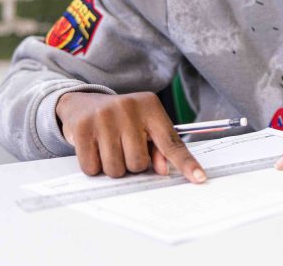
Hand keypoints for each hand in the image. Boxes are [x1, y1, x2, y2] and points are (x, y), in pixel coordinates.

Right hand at [56, 91, 205, 182]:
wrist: (83, 103)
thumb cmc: (121, 119)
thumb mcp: (143, 126)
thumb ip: (158, 147)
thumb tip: (163, 170)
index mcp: (150, 107)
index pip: (171, 142)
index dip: (186, 163)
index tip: (199, 178)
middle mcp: (129, 108)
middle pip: (139, 163)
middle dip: (131, 164)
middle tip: (123, 148)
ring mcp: (105, 117)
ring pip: (115, 169)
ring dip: (112, 167)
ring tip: (108, 147)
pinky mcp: (83, 127)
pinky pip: (92, 167)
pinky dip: (93, 166)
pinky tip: (93, 148)